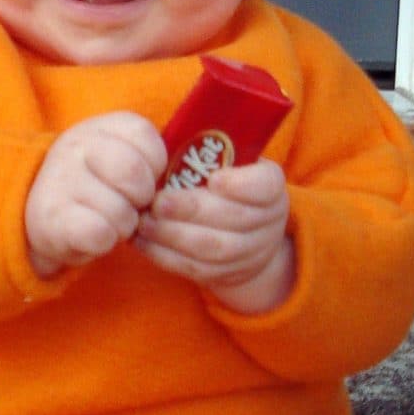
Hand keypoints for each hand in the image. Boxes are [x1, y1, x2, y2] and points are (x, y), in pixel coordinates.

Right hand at [25, 113, 165, 279]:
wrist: (43, 214)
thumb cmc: (96, 185)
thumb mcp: (117, 155)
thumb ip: (146, 157)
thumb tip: (174, 187)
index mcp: (99, 127)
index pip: (144, 135)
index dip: (154, 165)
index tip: (141, 178)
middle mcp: (74, 146)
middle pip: (134, 174)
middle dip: (142, 199)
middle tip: (129, 205)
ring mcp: (60, 181)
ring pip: (121, 212)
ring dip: (124, 226)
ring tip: (108, 220)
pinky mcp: (52, 219)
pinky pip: (99, 234)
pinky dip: (105, 242)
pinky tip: (93, 236)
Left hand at [133, 158, 294, 314]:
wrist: (248, 234)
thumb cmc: (226, 183)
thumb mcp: (231, 162)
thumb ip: (207, 152)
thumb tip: (159, 140)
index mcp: (270, 186)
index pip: (265, 185)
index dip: (241, 185)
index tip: (214, 178)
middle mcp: (268, 221)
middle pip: (233, 218)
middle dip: (191, 210)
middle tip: (158, 202)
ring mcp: (250, 252)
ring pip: (213, 248)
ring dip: (173, 236)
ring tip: (144, 222)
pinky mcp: (227, 274)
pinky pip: (196, 269)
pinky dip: (166, 256)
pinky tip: (143, 242)